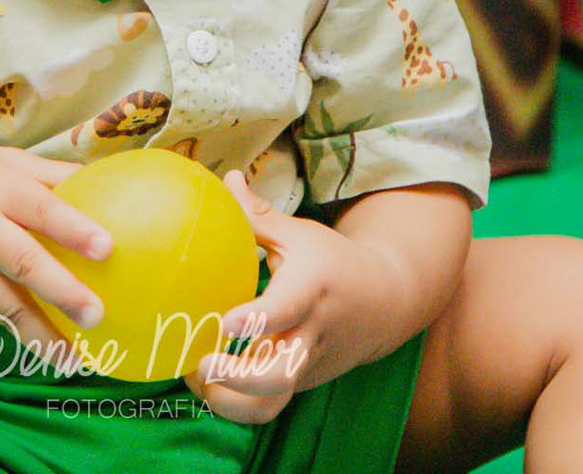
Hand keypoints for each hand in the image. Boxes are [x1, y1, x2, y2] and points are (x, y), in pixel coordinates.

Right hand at [0, 147, 110, 369]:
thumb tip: (113, 178)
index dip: (72, 229)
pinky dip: (22, 338)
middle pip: (22, 262)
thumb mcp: (6, 162)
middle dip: (60, 291)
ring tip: (74, 360)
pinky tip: (53, 355)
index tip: (107, 247)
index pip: (40, 209)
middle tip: (96, 315)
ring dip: (39, 335)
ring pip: (3, 306)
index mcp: (0, 191)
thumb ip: (53, 174)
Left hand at [182, 171, 409, 423]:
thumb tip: (224, 179)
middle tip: (201, 365)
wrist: (386, 302)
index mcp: (310, 290)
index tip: (225, 323)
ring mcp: (307, 365)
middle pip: (279, 376)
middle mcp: (310, 335)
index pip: (286, 309)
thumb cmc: (332, 262)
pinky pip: (268, 403)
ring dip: (230, 403)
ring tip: (196, 381)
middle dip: (237, 379)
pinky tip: (205, 382)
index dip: (257, 320)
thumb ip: (257, 216)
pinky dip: (234, 401)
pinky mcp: (302, 383)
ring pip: (272, 404)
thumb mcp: (300, 234)